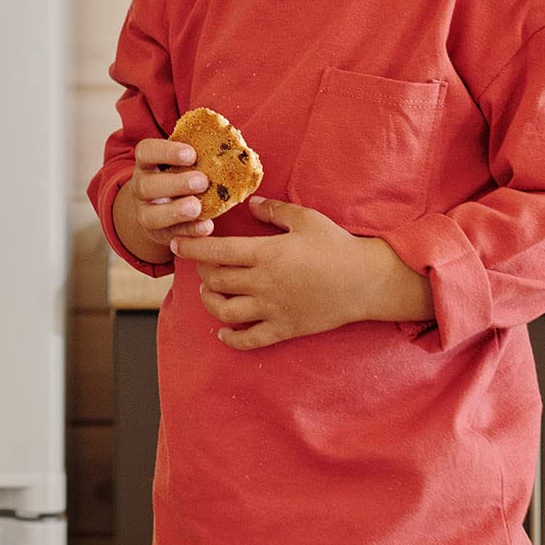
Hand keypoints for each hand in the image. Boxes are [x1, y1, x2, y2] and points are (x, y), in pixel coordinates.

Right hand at [123, 138, 216, 243]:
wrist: (163, 207)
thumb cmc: (180, 174)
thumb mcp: (182, 161)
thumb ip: (198, 152)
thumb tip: (231, 138)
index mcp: (147, 164)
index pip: (146, 152)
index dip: (166, 152)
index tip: (191, 155)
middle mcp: (141, 188)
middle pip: (146, 186)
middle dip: (175, 184)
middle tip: (202, 182)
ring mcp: (146, 213)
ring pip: (151, 216)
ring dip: (176, 211)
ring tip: (197, 207)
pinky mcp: (158, 234)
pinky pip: (171, 235)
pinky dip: (189, 231)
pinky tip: (206, 226)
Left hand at [171, 195, 433, 349]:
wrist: (365, 281)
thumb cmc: (336, 246)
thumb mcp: (306, 219)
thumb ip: (274, 211)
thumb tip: (250, 204)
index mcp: (266, 254)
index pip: (217, 251)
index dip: (192, 249)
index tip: (178, 245)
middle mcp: (263, 283)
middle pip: (216, 282)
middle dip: (202, 274)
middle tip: (203, 267)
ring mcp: (271, 309)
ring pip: (225, 312)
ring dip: (210, 303)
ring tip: (208, 294)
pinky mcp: (282, 328)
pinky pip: (249, 340)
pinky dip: (231, 338)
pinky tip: (223, 332)